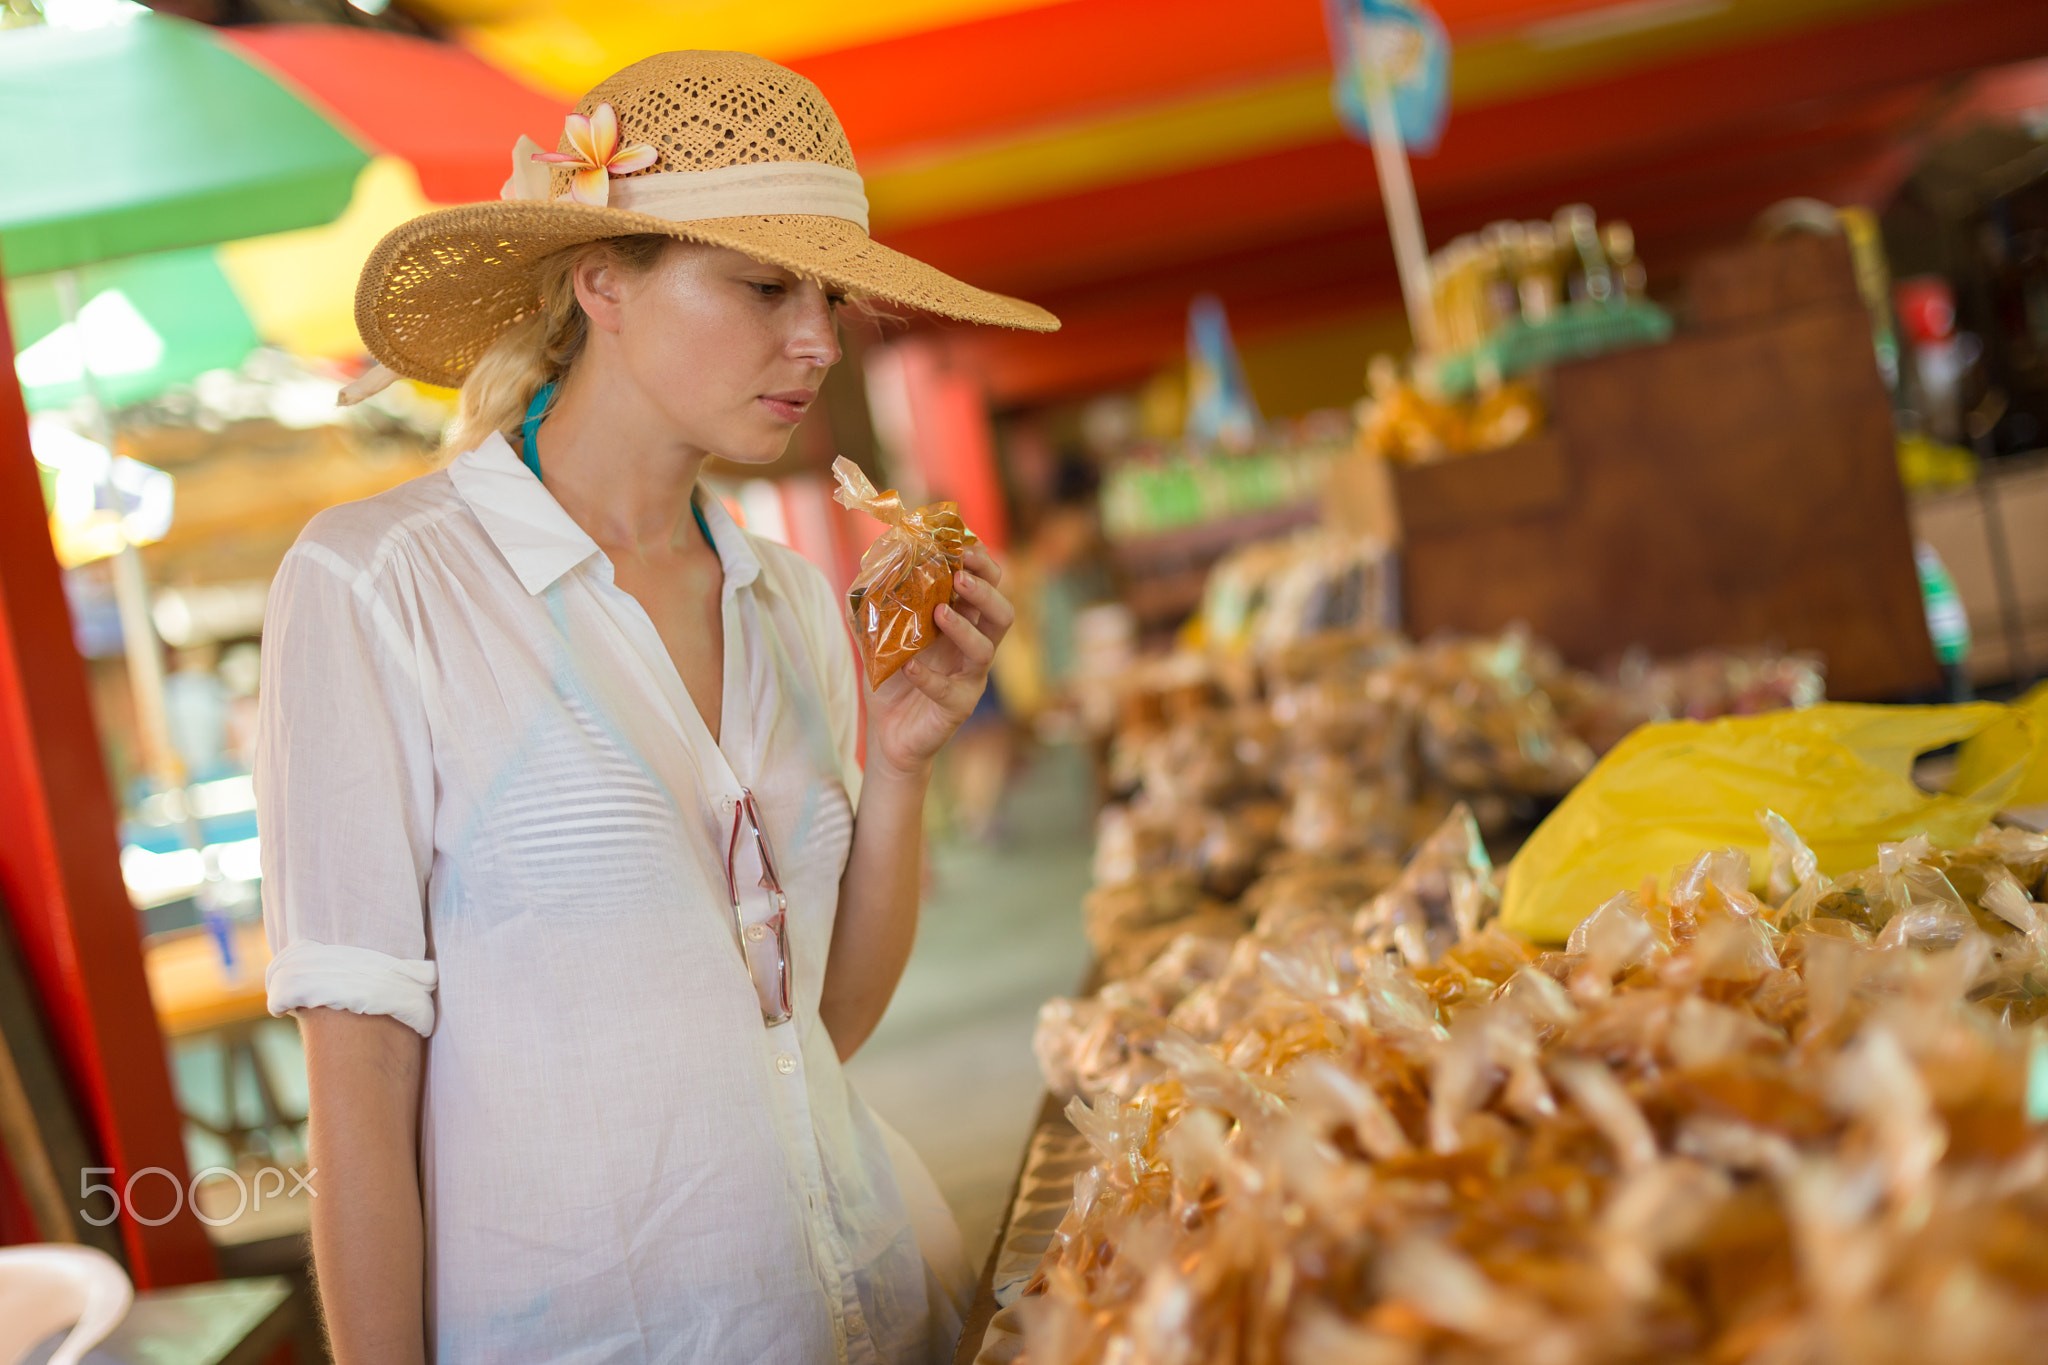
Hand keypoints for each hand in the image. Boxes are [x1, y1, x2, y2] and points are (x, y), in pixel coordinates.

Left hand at [865, 544, 1012, 780]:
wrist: (888, 733)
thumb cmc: (892, 679)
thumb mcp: (881, 635)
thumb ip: (878, 605)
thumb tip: (866, 566)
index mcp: (962, 622)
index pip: (987, 586)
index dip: (982, 564)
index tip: (964, 544)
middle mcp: (974, 647)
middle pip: (1002, 613)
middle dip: (986, 590)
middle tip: (960, 575)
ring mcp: (970, 678)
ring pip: (986, 648)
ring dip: (964, 627)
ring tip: (939, 612)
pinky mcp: (958, 706)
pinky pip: (949, 689)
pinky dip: (928, 677)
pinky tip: (908, 667)